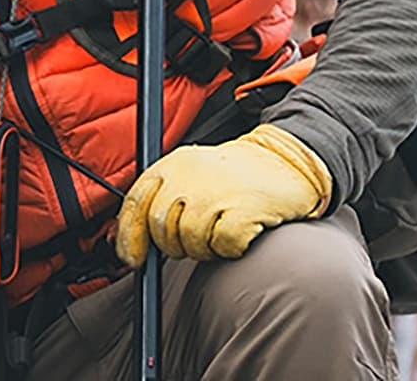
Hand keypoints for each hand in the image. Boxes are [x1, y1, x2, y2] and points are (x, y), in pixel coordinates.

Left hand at [116, 123, 332, 266]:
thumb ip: (160, 201)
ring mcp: (216, 192)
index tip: (133, 258)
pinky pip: (224, 245)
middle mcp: (189, 177)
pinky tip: (242, 231)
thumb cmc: (236, 175)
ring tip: (222, 228)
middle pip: (162, 230)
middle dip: (176, 245)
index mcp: (172, 165)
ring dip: (206, 247)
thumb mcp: (190, 176)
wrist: (287, 158)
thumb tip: (129, 241)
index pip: (135, 203)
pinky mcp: (243, 209)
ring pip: (191, 242)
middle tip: (198, 236)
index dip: (129, 236)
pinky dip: (232, 247)